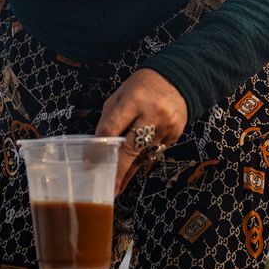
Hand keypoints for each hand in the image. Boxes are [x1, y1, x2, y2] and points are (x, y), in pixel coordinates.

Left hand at [95, 68, 187, 193]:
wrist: (179, 79)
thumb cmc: (143, 85)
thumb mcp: (121, 94)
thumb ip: (109, 118)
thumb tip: (98, 144)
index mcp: (134, 99)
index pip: (113, 128)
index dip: (99, 147)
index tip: (90, 162)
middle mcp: (152, 114)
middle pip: (131, 148)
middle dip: (118, 171)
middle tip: (108, 188)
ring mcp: (166, 127)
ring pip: (144, 155)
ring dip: (129, 172)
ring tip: (117, 188)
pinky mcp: (174, 135)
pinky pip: (154, 153)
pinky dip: (142, 161)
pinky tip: (132, 171)